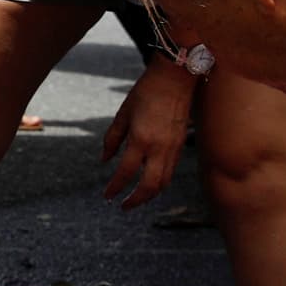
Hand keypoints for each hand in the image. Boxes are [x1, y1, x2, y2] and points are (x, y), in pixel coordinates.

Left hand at [100, 60, 196, 208]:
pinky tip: (150, 183)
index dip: (115, 187)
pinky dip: (160, 183)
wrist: (176, 79)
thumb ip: (112, 139)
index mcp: (140, 139)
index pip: (126, 172)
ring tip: (136, 198)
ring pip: (163, 182)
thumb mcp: (123, 114)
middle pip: (149, 186)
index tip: (107, 196)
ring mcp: (173, 148)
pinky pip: (170, 172)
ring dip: (149, 195)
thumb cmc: (145, 93)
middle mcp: (159, 148)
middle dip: (135, 200)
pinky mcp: (181, 145)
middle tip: (123, 206)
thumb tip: (104, 160)